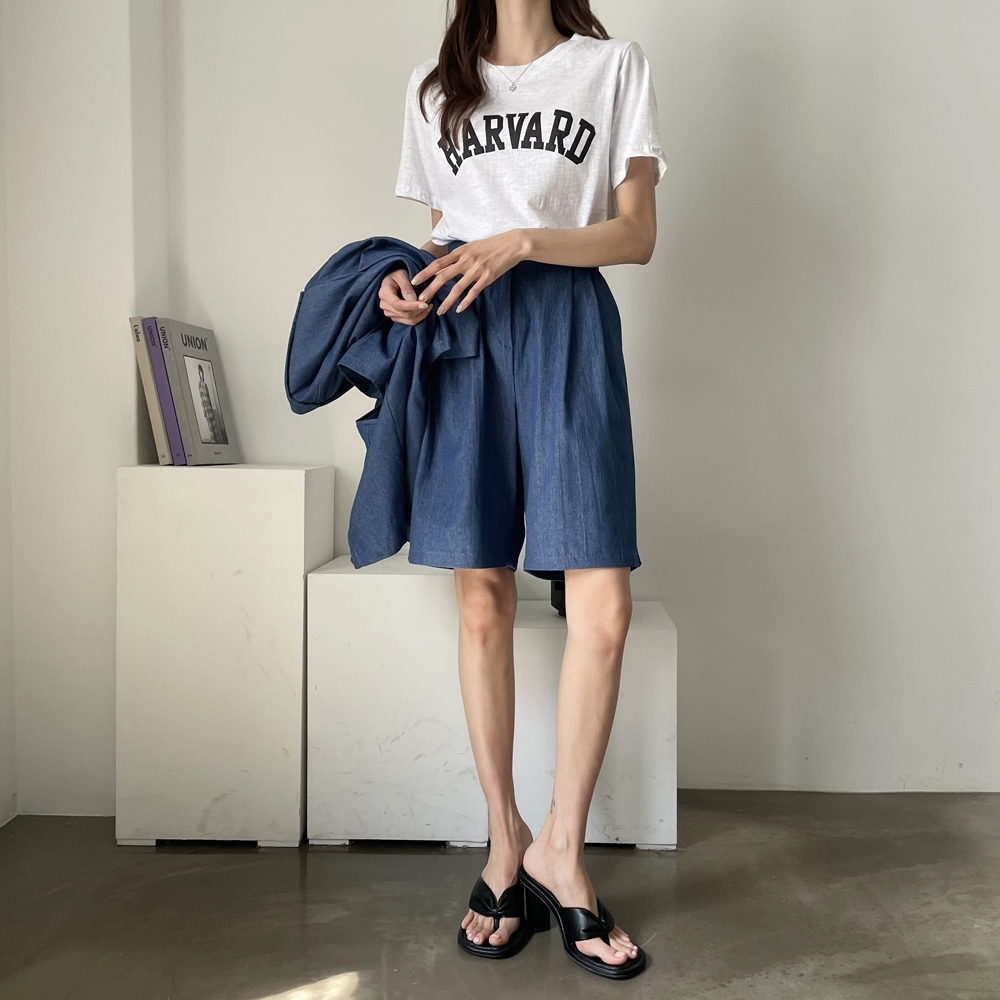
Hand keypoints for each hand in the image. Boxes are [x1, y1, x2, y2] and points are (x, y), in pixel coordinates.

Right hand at [378, 268, 430, 325]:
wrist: (392, 279)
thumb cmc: (397, 273)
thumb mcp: (401, 274)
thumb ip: (406, 286)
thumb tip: (413, 300)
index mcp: (384, 293)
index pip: (398, 305)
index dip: (412, 306)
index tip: (425, 304)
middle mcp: (384, 305)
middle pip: (404, 314)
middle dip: (419, 309)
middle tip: (430, 301)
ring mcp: (389, 313)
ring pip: (408, 319)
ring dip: (421, 313)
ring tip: (429, 304)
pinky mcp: (395, 317)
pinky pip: (409, 321)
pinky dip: (419, 316)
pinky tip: (425, 309)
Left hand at [412, 230, 529, 315]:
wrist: (512, 244)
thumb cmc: (491, 245)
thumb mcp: (471, 247)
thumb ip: (456, 258)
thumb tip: (441, 269)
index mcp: (461, 252)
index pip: (438, 263)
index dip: (426, 272)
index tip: (415, 281)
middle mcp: (466, 260)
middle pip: (443, 276)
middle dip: (431, 289)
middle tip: (421, 300)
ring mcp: (477, 270)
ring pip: (457, 288)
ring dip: (447, 301)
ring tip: (439, 311)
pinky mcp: (487, 277)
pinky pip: (474, 292)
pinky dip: (465, 302)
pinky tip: (459, 309)